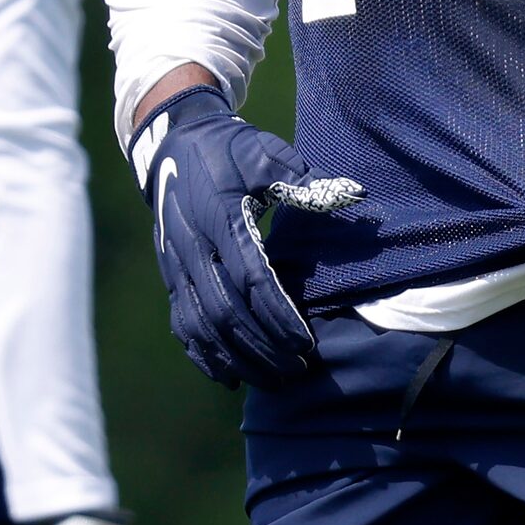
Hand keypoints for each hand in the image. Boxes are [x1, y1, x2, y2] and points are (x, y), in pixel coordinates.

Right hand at [133, 84, 362, 389]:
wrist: (171, 144)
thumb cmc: (230, 150)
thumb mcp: (266, 154)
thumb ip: (307, 182)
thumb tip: (355, 196)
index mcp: (220, 218)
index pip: (251, 280)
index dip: (278, 315)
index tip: (306, 342)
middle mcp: (193, 248)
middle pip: (226, 313)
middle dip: (262, 347)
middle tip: (298, 369)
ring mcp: (176, 265)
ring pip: (201, 326)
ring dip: (236, 359)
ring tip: (272, 380)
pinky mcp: (169, 276)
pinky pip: (182, 325)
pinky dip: (204, 355)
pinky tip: (229, 377)